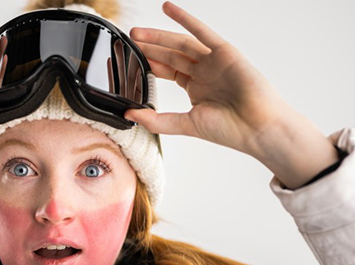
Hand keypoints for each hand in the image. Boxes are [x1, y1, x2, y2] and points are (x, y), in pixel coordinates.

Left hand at [125, 2, 338, 187]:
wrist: (257, 127)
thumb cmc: (228, 130)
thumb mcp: (185, 125)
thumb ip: (157, 120)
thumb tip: (129, 115)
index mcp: (196, 89)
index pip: (167, 71)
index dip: (149, 64)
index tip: (130, 59)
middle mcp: (204, 73)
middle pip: (171, 55)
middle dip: (150, 48)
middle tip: (130, 41)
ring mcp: (213, 61)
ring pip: (181, 43)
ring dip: (159, 36)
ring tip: (138, 32)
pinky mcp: (224, 52)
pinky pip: (202, 31)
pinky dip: (185, 19)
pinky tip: (167, 9)